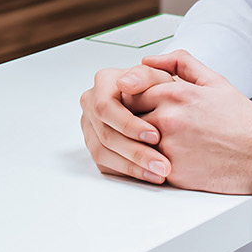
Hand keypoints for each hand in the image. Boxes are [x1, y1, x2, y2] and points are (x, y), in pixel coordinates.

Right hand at [79, 66, 177, 183]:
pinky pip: (105, 164)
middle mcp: (91, 103)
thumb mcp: (159, 77)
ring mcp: (90, 126)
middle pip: (105, 134)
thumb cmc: (161, 89)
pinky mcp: (95, 145)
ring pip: (102, 152)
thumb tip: (124, 84)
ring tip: (159, 173)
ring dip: (132, 167)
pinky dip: (128, 172)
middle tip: (161, 163)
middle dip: (135, 152)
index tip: (155, 136)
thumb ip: (144, 76)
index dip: (128, 124)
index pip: (106, 107)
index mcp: (103, 82)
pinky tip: (149, 175)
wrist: (160, 104)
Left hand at [126, 50, 251, 200]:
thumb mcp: (214, 81)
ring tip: (148, 142)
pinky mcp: (171, 171)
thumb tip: (148, 59)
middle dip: (128, 119)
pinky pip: (143, 164)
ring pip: (131, 141)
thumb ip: (180, 63)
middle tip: (140, 123)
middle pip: (125, 115)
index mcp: (175, 93)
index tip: (138, 104)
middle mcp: (168, 118)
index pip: (129, 90)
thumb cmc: (240, 121)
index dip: (131, 97)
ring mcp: (167, 146)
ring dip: (134, 142)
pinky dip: (145, 162)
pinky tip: (157, 159)